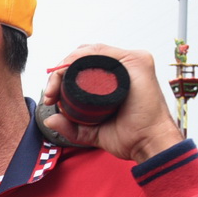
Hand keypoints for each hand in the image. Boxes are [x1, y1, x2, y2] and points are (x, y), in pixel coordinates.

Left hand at [40, 45, 183, 163]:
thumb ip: (72, 127)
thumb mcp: (92, 132)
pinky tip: (68, 72)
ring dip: (65, 65)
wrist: (148, 143)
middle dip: (59, 71)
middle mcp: (123, 67)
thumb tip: (50, 120)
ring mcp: (130, 62)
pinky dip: (80, 58)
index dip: (61, 76)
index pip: (83, 66)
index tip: (49, 97)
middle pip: (83, 57)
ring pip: (89, 52)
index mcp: (114, 78)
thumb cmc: (130, 136)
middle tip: (50, 94)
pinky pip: (102, 52)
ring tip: (54, 89)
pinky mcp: (136, 61)